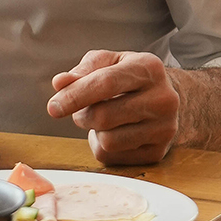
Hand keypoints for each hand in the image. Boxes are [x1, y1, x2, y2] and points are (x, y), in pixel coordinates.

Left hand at [47, 50, 178, 164]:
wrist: (167, 100)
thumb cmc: (129, 77)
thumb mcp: (109, 62)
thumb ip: (83, 70)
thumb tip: (60, 83)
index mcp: (148, 68)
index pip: (106, 84)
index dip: (75, 96)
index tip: (53, 107)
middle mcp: (163, 99)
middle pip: (104, 117)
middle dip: (82, 115)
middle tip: (83, 110)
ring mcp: (164, 128)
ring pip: (108, 141)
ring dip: (94, 132)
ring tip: (102, 120)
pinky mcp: (158, 152)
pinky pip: (113, 158)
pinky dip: (102, 146)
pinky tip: (114, 132)